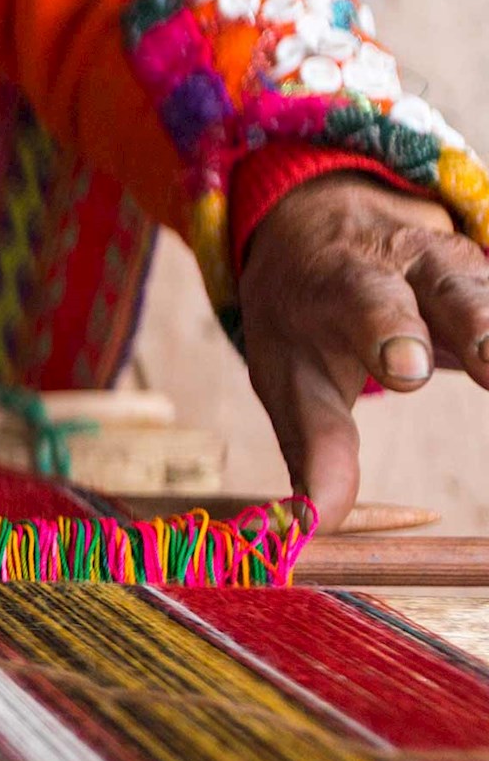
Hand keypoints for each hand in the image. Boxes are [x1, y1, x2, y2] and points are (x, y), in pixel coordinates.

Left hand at [239, 173, 488, 518]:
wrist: (322, 231)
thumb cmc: (304, 321)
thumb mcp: (290, 378)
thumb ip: (315, 450)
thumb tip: (312, 528)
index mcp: (344, 282)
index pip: (367, 303)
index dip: (389, 332)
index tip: (408, 371)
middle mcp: (411, 262)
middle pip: (451, 290)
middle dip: (476, 323)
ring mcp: (464, 264)